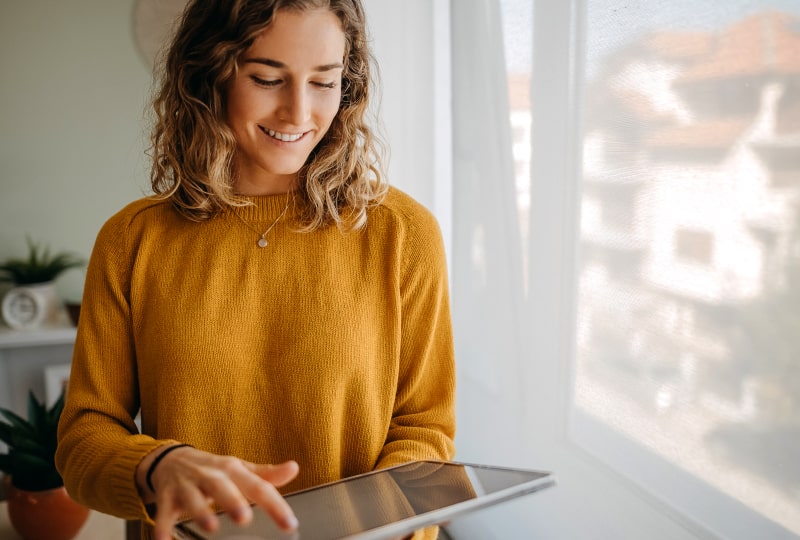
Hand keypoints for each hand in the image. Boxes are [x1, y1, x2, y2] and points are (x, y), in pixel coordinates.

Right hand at [136, 445, 299, 539]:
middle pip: (221, 485)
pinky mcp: (166, 497)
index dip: (275, 505)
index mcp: (232, 469)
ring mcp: (186, 486)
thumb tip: (293, 468)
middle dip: (232, 500)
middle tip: (244, 517)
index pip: (257, 486)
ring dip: (200, 511)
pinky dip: (162, 526)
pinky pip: (163, 512)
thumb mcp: (239, 469)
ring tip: (211, 527)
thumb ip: (266, 475)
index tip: (289, 524)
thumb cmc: (212, 469)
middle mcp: (210, 475)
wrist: (171, 459)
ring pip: (192, 497)